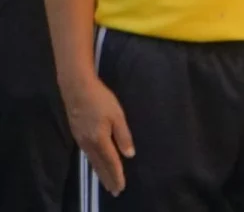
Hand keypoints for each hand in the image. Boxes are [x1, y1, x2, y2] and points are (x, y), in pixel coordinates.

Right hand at [65, 76, 133, 195]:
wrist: (77, 90)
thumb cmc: (101, 100)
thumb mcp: (117, 115)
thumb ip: (123, 135)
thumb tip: (129, 155)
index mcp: (100, 140)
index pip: (111, 162)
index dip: (117, 175)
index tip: (121, 187)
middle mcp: (89, 145)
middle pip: (100, 166)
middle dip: (108, 179)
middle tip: (115, 191)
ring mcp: (81, 141)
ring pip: (93, 162)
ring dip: (101, 174)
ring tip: (107, 184)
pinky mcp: (78, 136)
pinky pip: (88, 156)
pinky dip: (95, 165)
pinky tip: (97, 166)